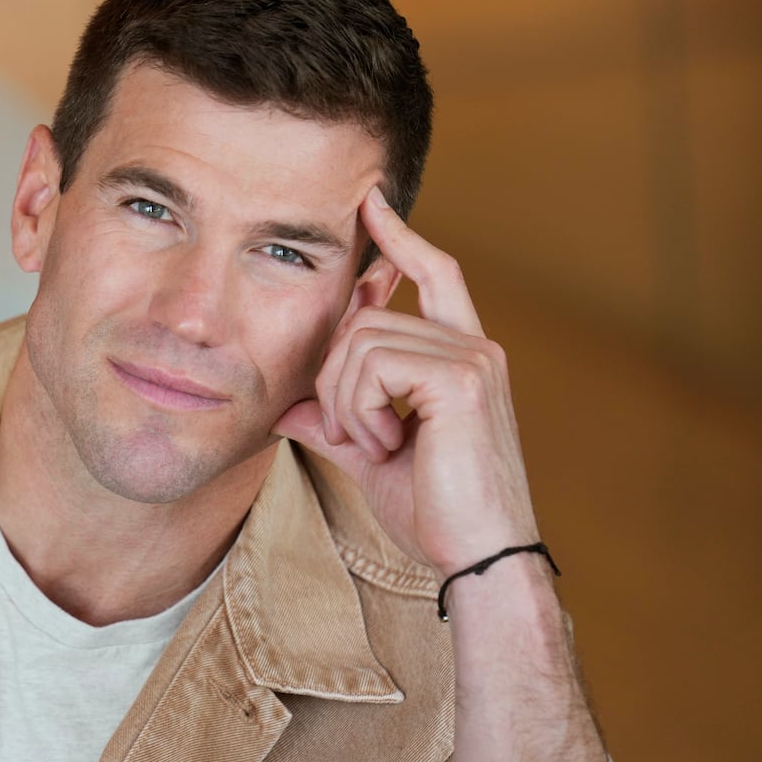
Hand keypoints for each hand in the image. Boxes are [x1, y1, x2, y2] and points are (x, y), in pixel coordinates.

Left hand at [272, 187, 538, 577]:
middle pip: (365, 319)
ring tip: (377, 445)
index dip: (399, 237)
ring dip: (348, 401)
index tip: (369, 204)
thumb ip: (335, 421)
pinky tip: (387, 444)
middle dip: (336, 377)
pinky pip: (373, 365)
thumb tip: (286, 407)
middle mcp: (475, 347)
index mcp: (462, 356)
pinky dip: (361, 408)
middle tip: (358, 435)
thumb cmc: (433, 511)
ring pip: (361, 342)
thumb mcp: (370, 457)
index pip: (435, 273)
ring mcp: (473, 358)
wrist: (474, 557)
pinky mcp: (461, 378)